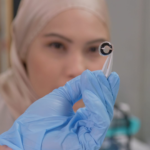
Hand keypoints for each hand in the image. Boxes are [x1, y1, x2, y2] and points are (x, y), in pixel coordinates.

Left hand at [0, 70, 119, 149]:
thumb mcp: (61, 96)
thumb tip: (91, 75)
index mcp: (83, 118)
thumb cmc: (41, 116)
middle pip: (104, 107)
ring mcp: (89, 135)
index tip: (110, 75)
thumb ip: (77, 87)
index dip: (106, 89)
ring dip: (99, 94)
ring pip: (104, 113)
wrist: (27, 133)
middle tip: (102, 75)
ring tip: (94, 80)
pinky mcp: (88, 142)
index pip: (99, 102)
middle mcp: (89, 126)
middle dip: (104, 89)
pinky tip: (89, 93)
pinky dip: (96, 106)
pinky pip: (99, 122)